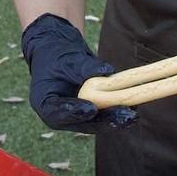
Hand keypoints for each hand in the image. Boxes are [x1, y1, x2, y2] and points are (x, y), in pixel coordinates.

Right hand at [21, 12, 135, 132]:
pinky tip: (132, 109)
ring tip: (132, 116)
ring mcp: (75, 116)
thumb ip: (84, 67)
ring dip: (114, 120)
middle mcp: (59, 115)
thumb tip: (106, 71)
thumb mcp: (66, 58)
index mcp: (44, 103)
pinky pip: (103, 116)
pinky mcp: (88, 113)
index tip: (91, 109)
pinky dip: (116, 112)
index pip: (57, 112)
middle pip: (81, 123)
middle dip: (103, 121)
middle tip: (122, 117)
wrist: (58, 52)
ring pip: (95, 123)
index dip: (75, 113)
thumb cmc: (57, 54)